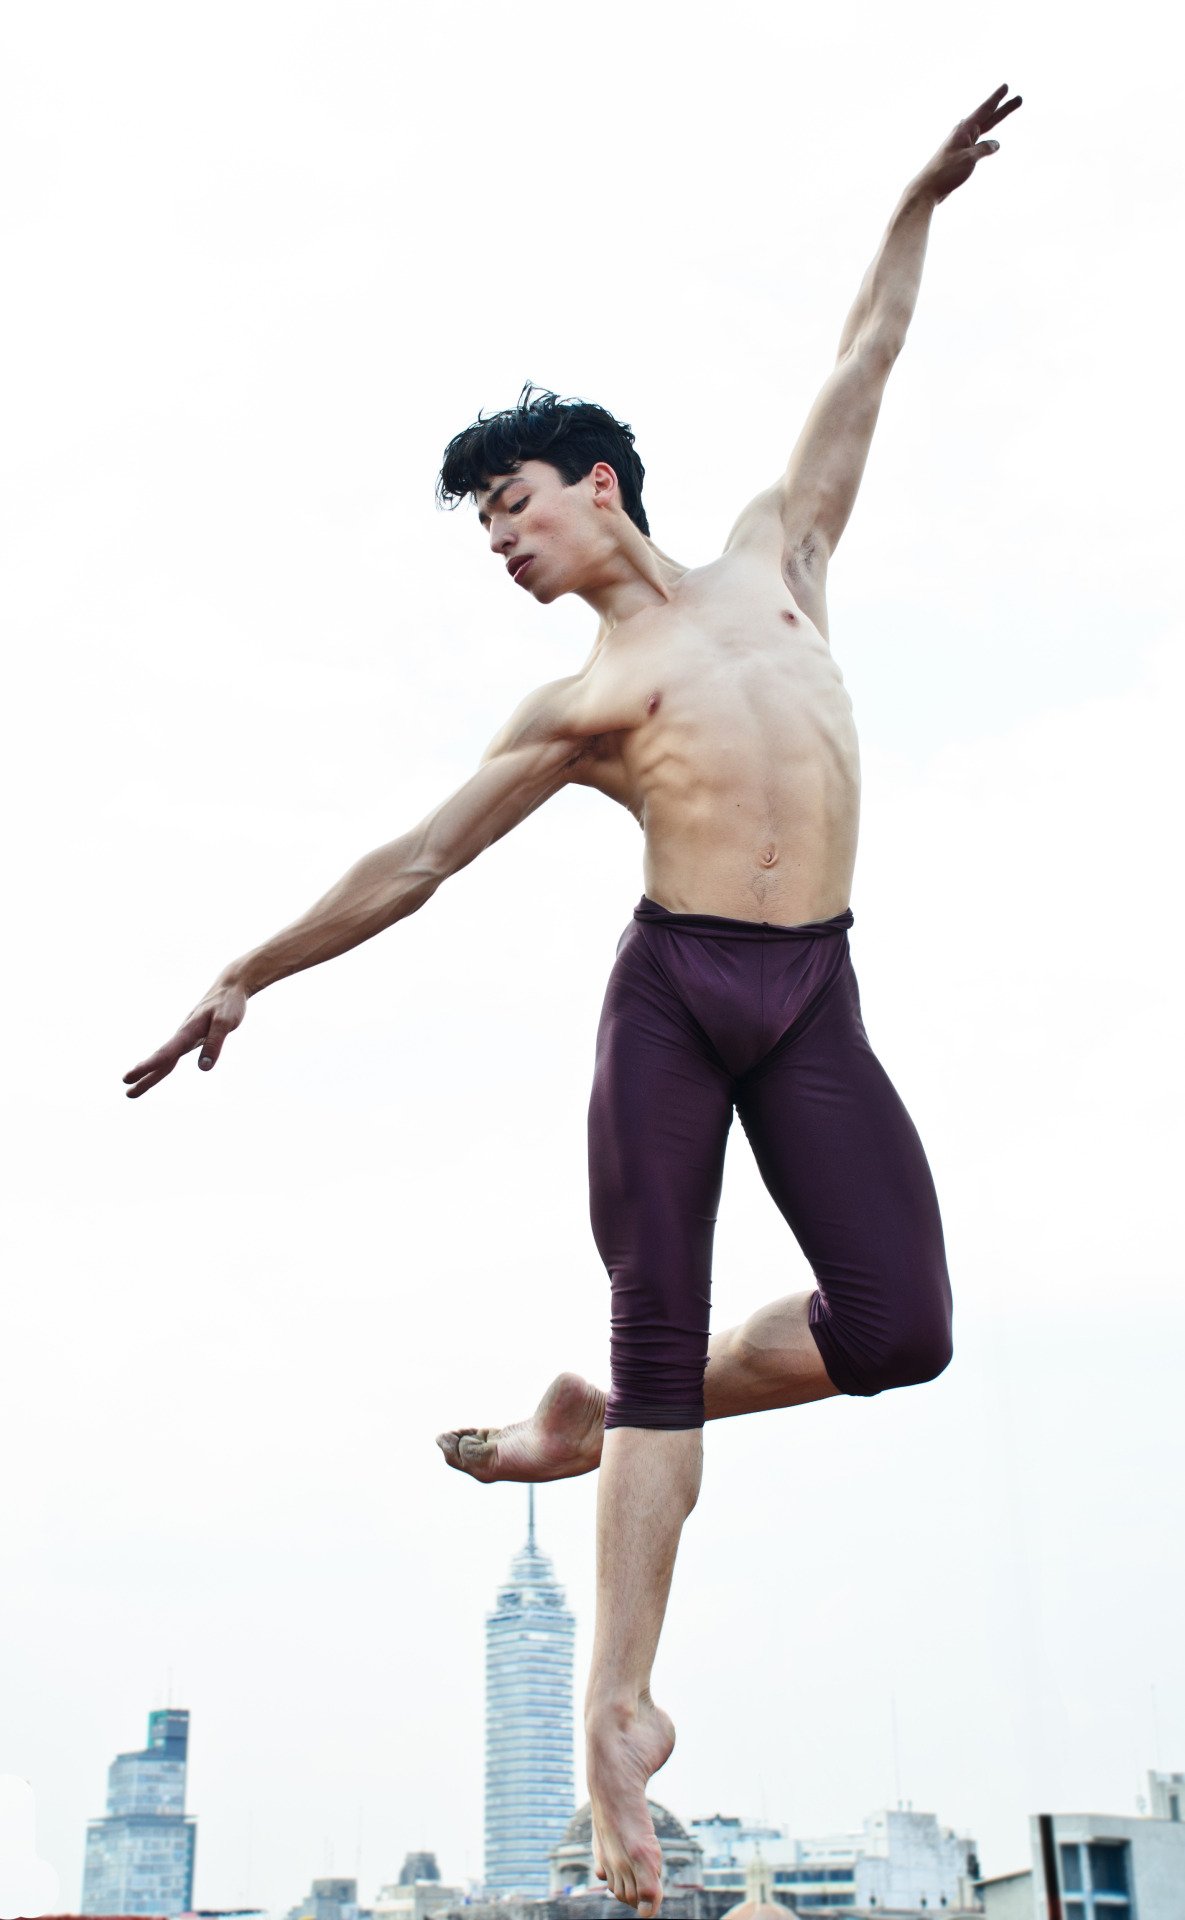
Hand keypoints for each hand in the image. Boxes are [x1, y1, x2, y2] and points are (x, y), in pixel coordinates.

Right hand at [123, 978, 247, 1098]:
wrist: (229, 988)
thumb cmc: (228, 1004)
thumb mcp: (225, 1022)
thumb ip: (214, 1043)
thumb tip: (203, 1068)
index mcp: (188, 1032)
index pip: (165, 1053)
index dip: (147, 1067)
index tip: (129, 1077)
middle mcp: (182, 1036)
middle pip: (161, 1060)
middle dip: (144, 1076)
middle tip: (127, 1092)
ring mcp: (185, 1037)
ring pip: (165, 1059)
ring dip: (149, 1074)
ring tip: (133, 1089)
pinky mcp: (191, 1038)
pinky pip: (173, 1054)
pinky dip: (161, 1064)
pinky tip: (156, 1070)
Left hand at [915, 84, 1021, 204]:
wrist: (929, 188)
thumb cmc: (946, 172)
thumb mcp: (969, 159)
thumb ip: (984, 149)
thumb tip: (996, 144)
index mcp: (965, 129)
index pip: (985, 110)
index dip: (997, 99)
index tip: (1006, 86)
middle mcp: (964, 133)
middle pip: (989, 117)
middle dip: (1004, 108)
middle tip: (1020, 98)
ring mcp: (962, 143)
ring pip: (985, 128)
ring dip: (997, 120)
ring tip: (1007, 112)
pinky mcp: (961, 155)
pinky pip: (979, 142)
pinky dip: (987, 138)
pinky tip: (990, 140)